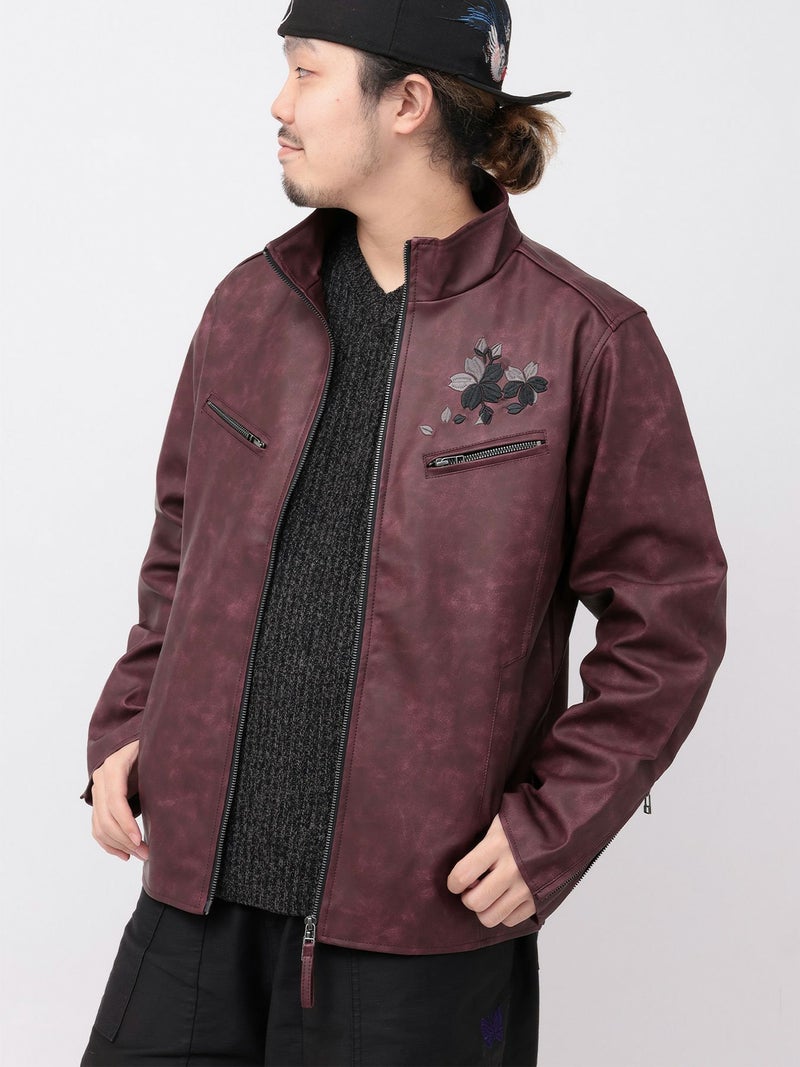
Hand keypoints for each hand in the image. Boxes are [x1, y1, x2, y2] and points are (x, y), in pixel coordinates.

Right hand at [89, 739, 149, 862]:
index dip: (126, 823)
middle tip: (146, 853)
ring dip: (118, 845)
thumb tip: (183, 783)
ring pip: (99, 826)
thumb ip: (161, 765)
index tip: (139, 840)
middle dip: (125, 839)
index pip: (115, 801)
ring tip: (140, 855)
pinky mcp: (98, 801)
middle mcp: (100, 778)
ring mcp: (97, 790)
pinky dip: (108, 844)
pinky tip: (124, 854)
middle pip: (106, 818)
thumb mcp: (156, 752)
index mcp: (114, 765)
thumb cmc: (153, 744)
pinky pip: (96, 827)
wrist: (137, 739)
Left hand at [446, 813, 535, 927]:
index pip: (462, 875)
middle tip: (472, 887)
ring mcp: (527, 887)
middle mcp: (512, 868)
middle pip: (475, 903)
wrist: (563, 825)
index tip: (456, 880)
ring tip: (488, 893)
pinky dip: (503, 912)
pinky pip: (510, 921)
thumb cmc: (524, 821)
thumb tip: (460, 872)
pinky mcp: (538, 899)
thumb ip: (480, 846)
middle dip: (468, 897)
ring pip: (491, 917)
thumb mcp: (497, 822)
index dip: (453, 882)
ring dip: (484, 908)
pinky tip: (505, 896)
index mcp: (497, 844)